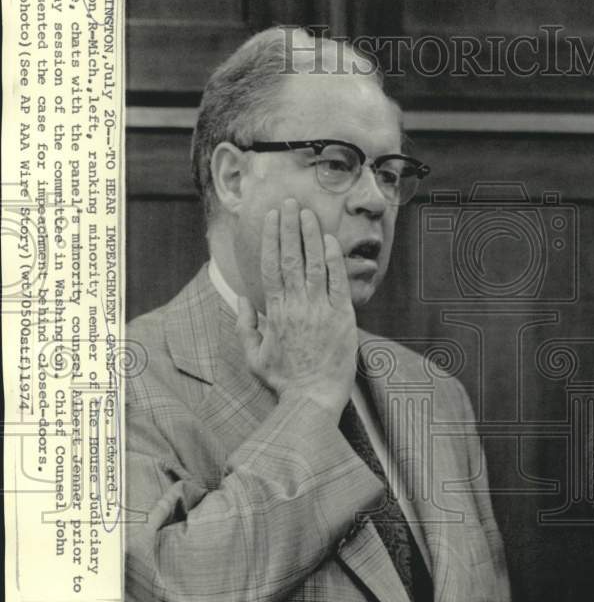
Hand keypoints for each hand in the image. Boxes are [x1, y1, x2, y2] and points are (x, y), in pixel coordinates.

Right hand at [236, 199, 356, 415]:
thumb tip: (242, 299)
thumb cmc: (284, 380)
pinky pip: (338, 282)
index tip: (270, 217)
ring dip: (310, 235)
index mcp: (274, 312)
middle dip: (289, 227)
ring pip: (314, 264)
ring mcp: (320, 310)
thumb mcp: (254, 356)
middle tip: (289, 202)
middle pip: (290, 257)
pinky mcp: (342, 317)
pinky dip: (334, 260)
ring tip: (307, 213)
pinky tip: (330, 240)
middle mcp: (296, 305)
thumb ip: (246, 326)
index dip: (270, 238)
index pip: (269, 266)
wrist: (313, 399)